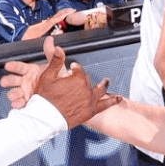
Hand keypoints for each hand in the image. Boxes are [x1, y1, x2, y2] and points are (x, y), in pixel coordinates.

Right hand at [0, 37, 118, 125]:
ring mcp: (90, 101)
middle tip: (78, 79)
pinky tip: (119, 98)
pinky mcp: (91, 111)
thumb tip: (58, 47)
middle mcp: (86, 89)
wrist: (45, 118)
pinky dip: (113, 101)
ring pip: (100, 90)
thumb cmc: (45, 98)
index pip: (79, 70)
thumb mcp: (48, 76)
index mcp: (77, 78)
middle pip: (88, 80)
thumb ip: (55, 61)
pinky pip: (105, 105)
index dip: (75, 68)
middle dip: (83, 78)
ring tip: (106, 81)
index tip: (72, 68)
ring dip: (104, 85)